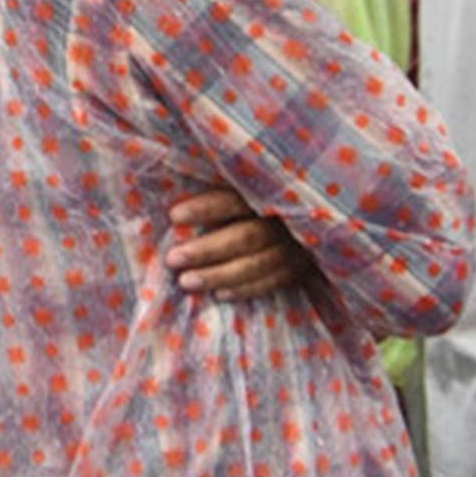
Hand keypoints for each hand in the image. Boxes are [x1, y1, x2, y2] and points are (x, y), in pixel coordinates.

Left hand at [165, 187, 311, 300]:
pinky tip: (219, 295)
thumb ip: (213, 184)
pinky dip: (246, 289)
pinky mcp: (300, 266)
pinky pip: (274, 281)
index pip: (235, 199)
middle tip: (172, 259)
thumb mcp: (239, 182)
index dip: (206, 208)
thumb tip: (167, 188)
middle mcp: (284, 219)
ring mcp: (296, 245)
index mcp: (268, 190)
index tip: (174, 216)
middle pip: (246, 237)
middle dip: (207, 250)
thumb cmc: (254, 193)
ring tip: (186, 282)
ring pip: (258, 264)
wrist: (308, 215)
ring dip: (221, 275)